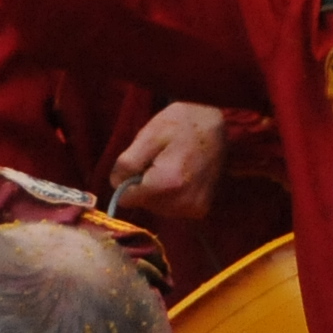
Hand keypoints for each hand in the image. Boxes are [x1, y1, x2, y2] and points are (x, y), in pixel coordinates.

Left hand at [111, 102, 225, 219]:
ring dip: (158, 192)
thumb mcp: (149, 135)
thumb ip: (127, 163)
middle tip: (160, 161)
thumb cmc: (181, 123)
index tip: (143, 162)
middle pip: (143, 205)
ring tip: (172, 166)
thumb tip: (115, 184)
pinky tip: (181, 176)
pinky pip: (173, 209)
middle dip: (145, 186)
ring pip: (157, 209)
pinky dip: (172, 196)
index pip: (127, 200)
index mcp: (167, 183)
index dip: (128, 181)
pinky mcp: (201, 210)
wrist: (217, 123)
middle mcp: (182, 202)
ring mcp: (194, 209)